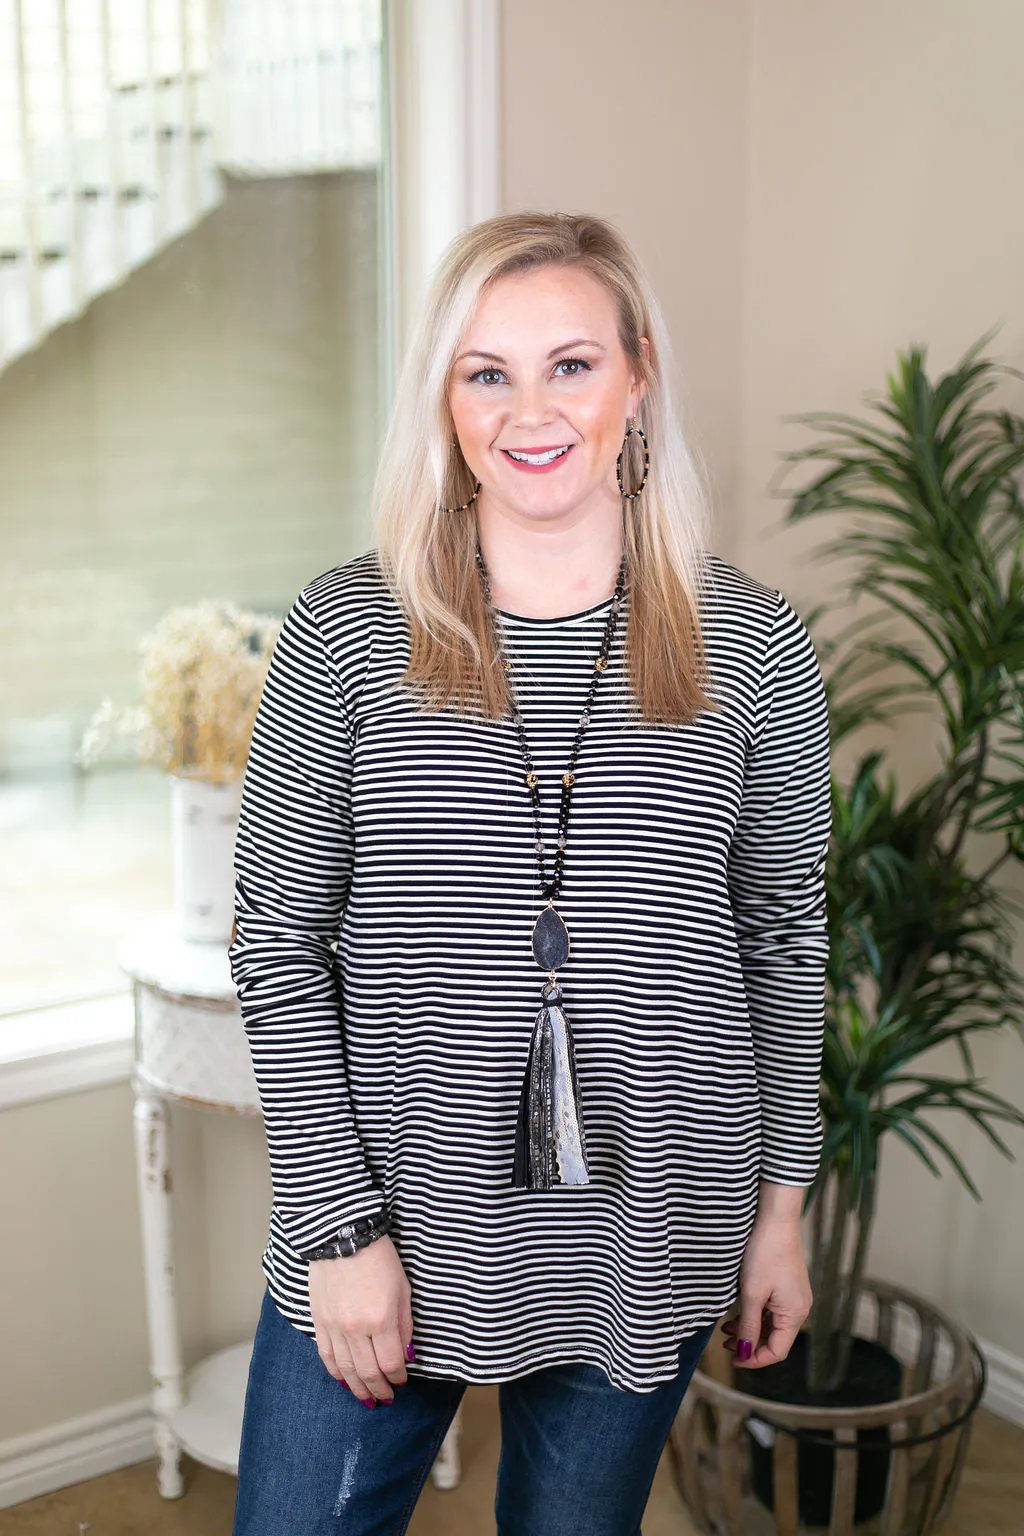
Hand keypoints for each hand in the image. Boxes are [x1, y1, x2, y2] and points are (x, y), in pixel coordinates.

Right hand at [308, 1234, 413, 1403]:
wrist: (343, 1236)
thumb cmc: (379, 1258)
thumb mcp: (403, 1289)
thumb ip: (404, 1325)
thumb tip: (406, 1355)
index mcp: (381, 1320)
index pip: (390, 1364)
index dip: (397, 1378)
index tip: (401, 1382)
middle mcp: (355, 1329)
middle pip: (367, 1373)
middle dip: (378, 1390)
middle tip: (385, 1399)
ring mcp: (334, 1327)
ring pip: (345, 1370)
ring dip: (357, 1388)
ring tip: (366, 1399)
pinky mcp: (318, 1321)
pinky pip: (326, 1356)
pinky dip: (335, 1373)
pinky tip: (343, 1381)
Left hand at [721, 1213, 811, 1369]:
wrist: (776, 1220)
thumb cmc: (765, 1254)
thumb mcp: (752, 1293)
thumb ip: (748, 1326)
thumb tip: (744, 1353)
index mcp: (795, 1315)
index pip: (776, 1351)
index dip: (754, 1360)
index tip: (733, 1360)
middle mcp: (800, 1309)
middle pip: (775, 1340)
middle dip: (750, 1344)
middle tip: (725, 1343)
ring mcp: (796, 1297)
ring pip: (773, 1325)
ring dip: (751, 1329)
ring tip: (727, 1327)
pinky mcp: (789, 1286)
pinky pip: (774, 1311)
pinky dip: (757, 1315)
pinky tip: (740, 1311)